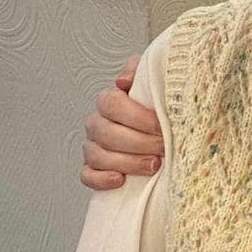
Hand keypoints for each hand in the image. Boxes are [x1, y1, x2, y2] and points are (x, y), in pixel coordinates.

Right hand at [80, 55, 163, 189]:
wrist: (161, 126)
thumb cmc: (157, 105)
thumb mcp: (154, 81)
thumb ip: (140, 71)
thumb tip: (124, 81)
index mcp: (110, 101)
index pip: (112, 104)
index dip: (138, 116)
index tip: (162, 126)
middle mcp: (97, 122)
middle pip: (107, 133)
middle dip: (139, 142)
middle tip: (164, 147)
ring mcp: (93, 146)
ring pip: (98, 156)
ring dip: (127, 162)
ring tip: (154, 165)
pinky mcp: (93, 169)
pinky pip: (87, 176)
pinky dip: (101, 179)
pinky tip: (121, 180)